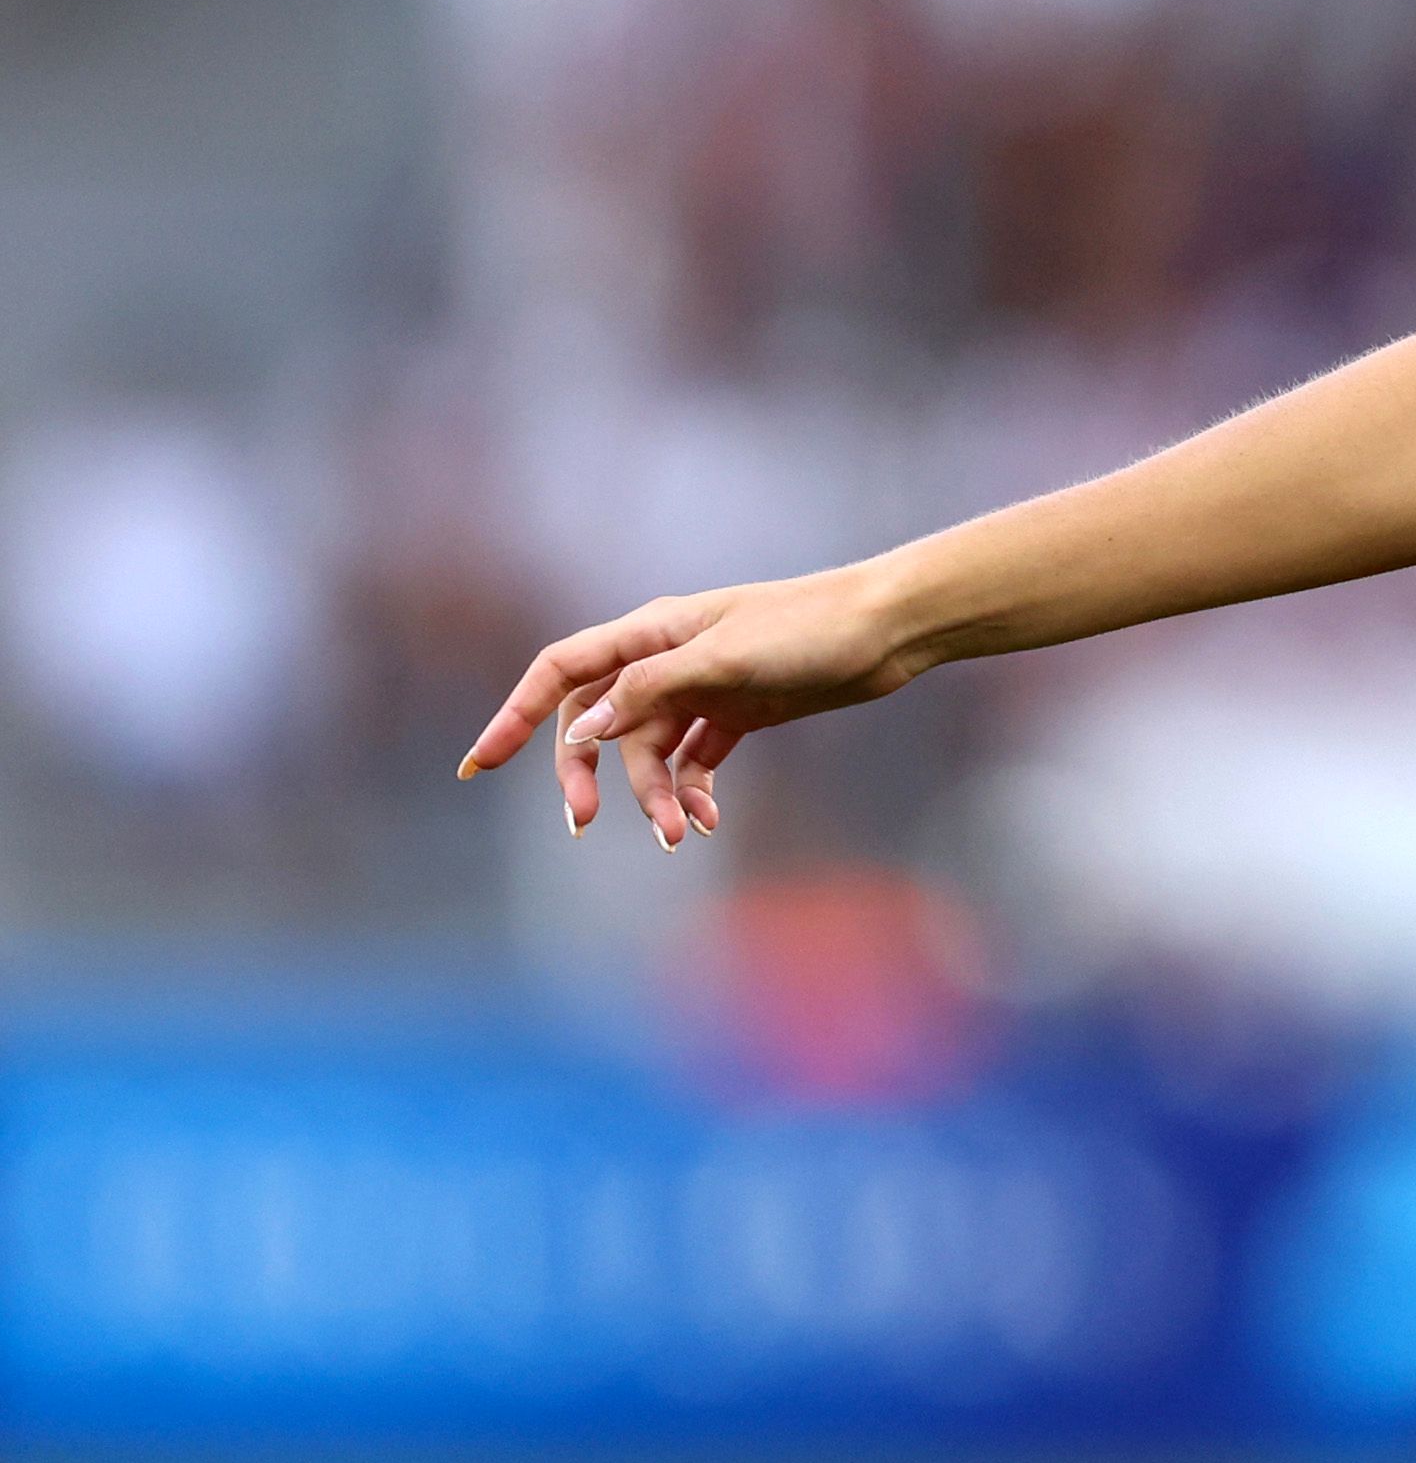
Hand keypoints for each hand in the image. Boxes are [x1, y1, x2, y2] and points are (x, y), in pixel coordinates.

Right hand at [453, 568, 913, 849]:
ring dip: (654, 795)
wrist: (888, 630)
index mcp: (652, 632)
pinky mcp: (737, 713)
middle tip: (585, 822)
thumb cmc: (809, 629)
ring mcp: (701, 688)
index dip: (514, 715)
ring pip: (649, 752)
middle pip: (598, 723)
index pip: (561, 672)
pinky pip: (694, 761)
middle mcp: (667, 659)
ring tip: (680, 834)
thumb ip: (652, 689)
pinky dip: (693, 791)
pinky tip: (707, 820)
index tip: (479, 765)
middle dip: (586, 773)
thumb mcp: (726, 658)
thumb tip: (585, 727)